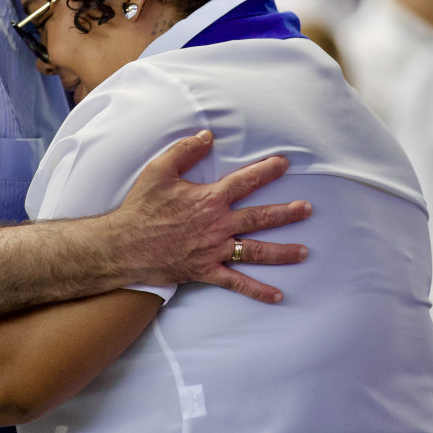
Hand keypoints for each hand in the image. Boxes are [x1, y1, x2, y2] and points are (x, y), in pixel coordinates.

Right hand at [115, 129, 307, 302]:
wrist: (125, 245)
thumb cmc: (141, 207)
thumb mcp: (159, 170)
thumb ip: (184, 150)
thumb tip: (207, 136)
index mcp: (209, 199)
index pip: (246, 181)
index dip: (267, 170)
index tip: (285, 164)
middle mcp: (217, 224)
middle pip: (260, 217)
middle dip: (287, 213)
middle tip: (307, 209)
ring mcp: (214, 250)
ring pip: (255, 251)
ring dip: (282, 252)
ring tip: (304, 251)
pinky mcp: (206, 270)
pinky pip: (236, 282)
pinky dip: (258, 291)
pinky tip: (278, 296)